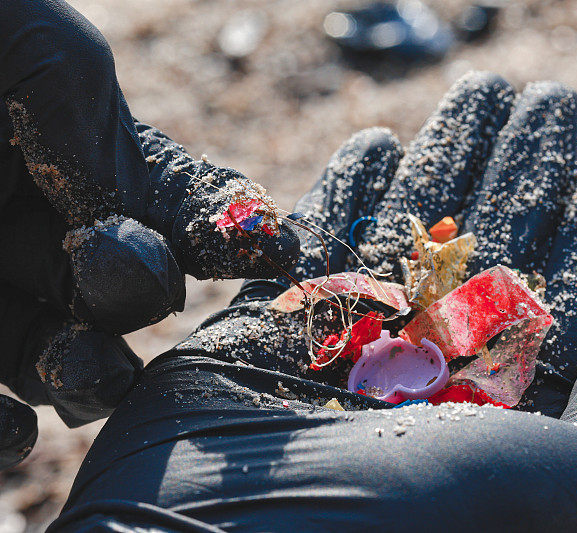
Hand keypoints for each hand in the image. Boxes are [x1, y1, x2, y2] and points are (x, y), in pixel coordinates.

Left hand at [0, 0, 298, 467]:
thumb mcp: (41, 56)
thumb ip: (103, 139)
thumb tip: (153, 233)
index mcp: (95, 176)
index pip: (184, 218)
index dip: (231, 238)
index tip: (274, 248)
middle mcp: (52, 242)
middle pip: (126, 304)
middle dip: (135, 304)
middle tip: (125, 278)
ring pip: (60, 363)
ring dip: (86, 377)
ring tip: (78, 365)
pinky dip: (3, 436)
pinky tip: (12, 433)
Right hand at [241, 71, 576, 524]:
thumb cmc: (413, 530)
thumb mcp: (567, 490)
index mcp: (510, 409)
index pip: (575, 293)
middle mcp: (436, 375)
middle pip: (495, 247)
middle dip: (524, 166)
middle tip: (546, 98)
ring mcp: (352, 352)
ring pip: (412, 235)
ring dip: (446, 159)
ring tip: (477, 92)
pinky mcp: (272, 337)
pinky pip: (318, 252)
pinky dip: (345, 195)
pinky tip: (376, 144)